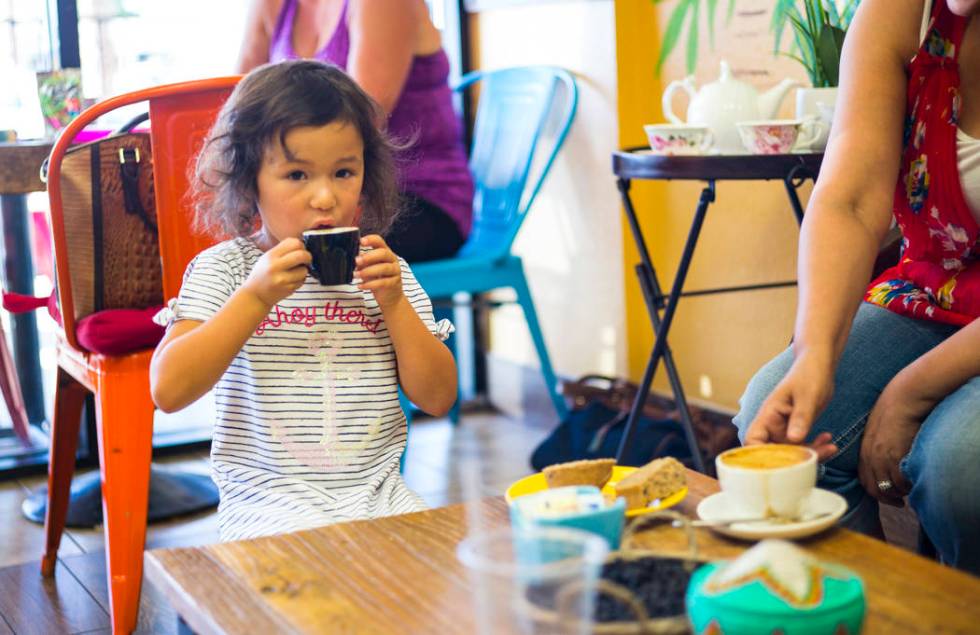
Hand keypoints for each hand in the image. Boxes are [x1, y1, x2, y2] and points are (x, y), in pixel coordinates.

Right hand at [242, 237, 310, 306]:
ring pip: (304, 270)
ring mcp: (282, 279)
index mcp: (271, 255)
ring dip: (304, 271)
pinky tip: (291, 280)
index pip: (294, 243)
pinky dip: (300, 280)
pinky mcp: (288, 289)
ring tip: (296, 272)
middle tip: (306, 260)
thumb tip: (302, 245)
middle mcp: (275, 266)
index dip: (301, 246)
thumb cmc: (263, 274)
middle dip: (308, 257)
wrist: (255, 294)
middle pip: (302, 255)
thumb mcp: (267, 258)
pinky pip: (302, 281)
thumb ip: (283, 250)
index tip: (300, 250)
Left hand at [356, 234, 402, 308]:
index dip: (371, 240)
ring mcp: (395, 271)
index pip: (379, 241)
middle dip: (369, 256)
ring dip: (368, 271)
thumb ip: (362, 262)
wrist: (390, 296)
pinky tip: (361, 286)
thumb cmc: (377, 278)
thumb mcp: (368, 268)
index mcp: (384, 252)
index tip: (360, 241)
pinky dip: (370, 284)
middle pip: (383, 253)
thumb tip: (351, 258)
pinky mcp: (394, 283)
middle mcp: (392, 259)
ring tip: (355, 275)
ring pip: (384, 268)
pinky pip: (383, 282)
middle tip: (357, 261)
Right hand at [744, 353, 838, 460]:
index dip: (758, 456)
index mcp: (768, 415)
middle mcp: (773, 425)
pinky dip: (816, 447)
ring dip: (810, 454)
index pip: (752, 440)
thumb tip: (795, 438)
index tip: (778, 464)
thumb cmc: (809, 374)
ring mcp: (785, 429)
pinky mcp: (797, 430)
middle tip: (818, 456)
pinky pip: (803, 446)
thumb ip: (801, 417)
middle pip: (774, 452)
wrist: (819, 366)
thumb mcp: (807, 396)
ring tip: (831, 447)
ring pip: (792, 452)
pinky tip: (829, 439)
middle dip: (795, 460)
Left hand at [858, 376, 931, 505]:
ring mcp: (881, 456)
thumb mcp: (878, 430)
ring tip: (908, 491)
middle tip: (898, 503)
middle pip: (873, 488)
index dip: (875, 491)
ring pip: (888, 487)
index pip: (863, 479)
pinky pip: (899, 480)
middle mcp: (869, 455)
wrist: (903, 398)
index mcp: (864, 449)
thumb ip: (878, 446)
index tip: (886, 497)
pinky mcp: (894, 454)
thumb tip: (886, 460)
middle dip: (886, 499)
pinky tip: (913, 482)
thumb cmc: (894, 411)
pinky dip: (906, 485)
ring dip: (898, 493)